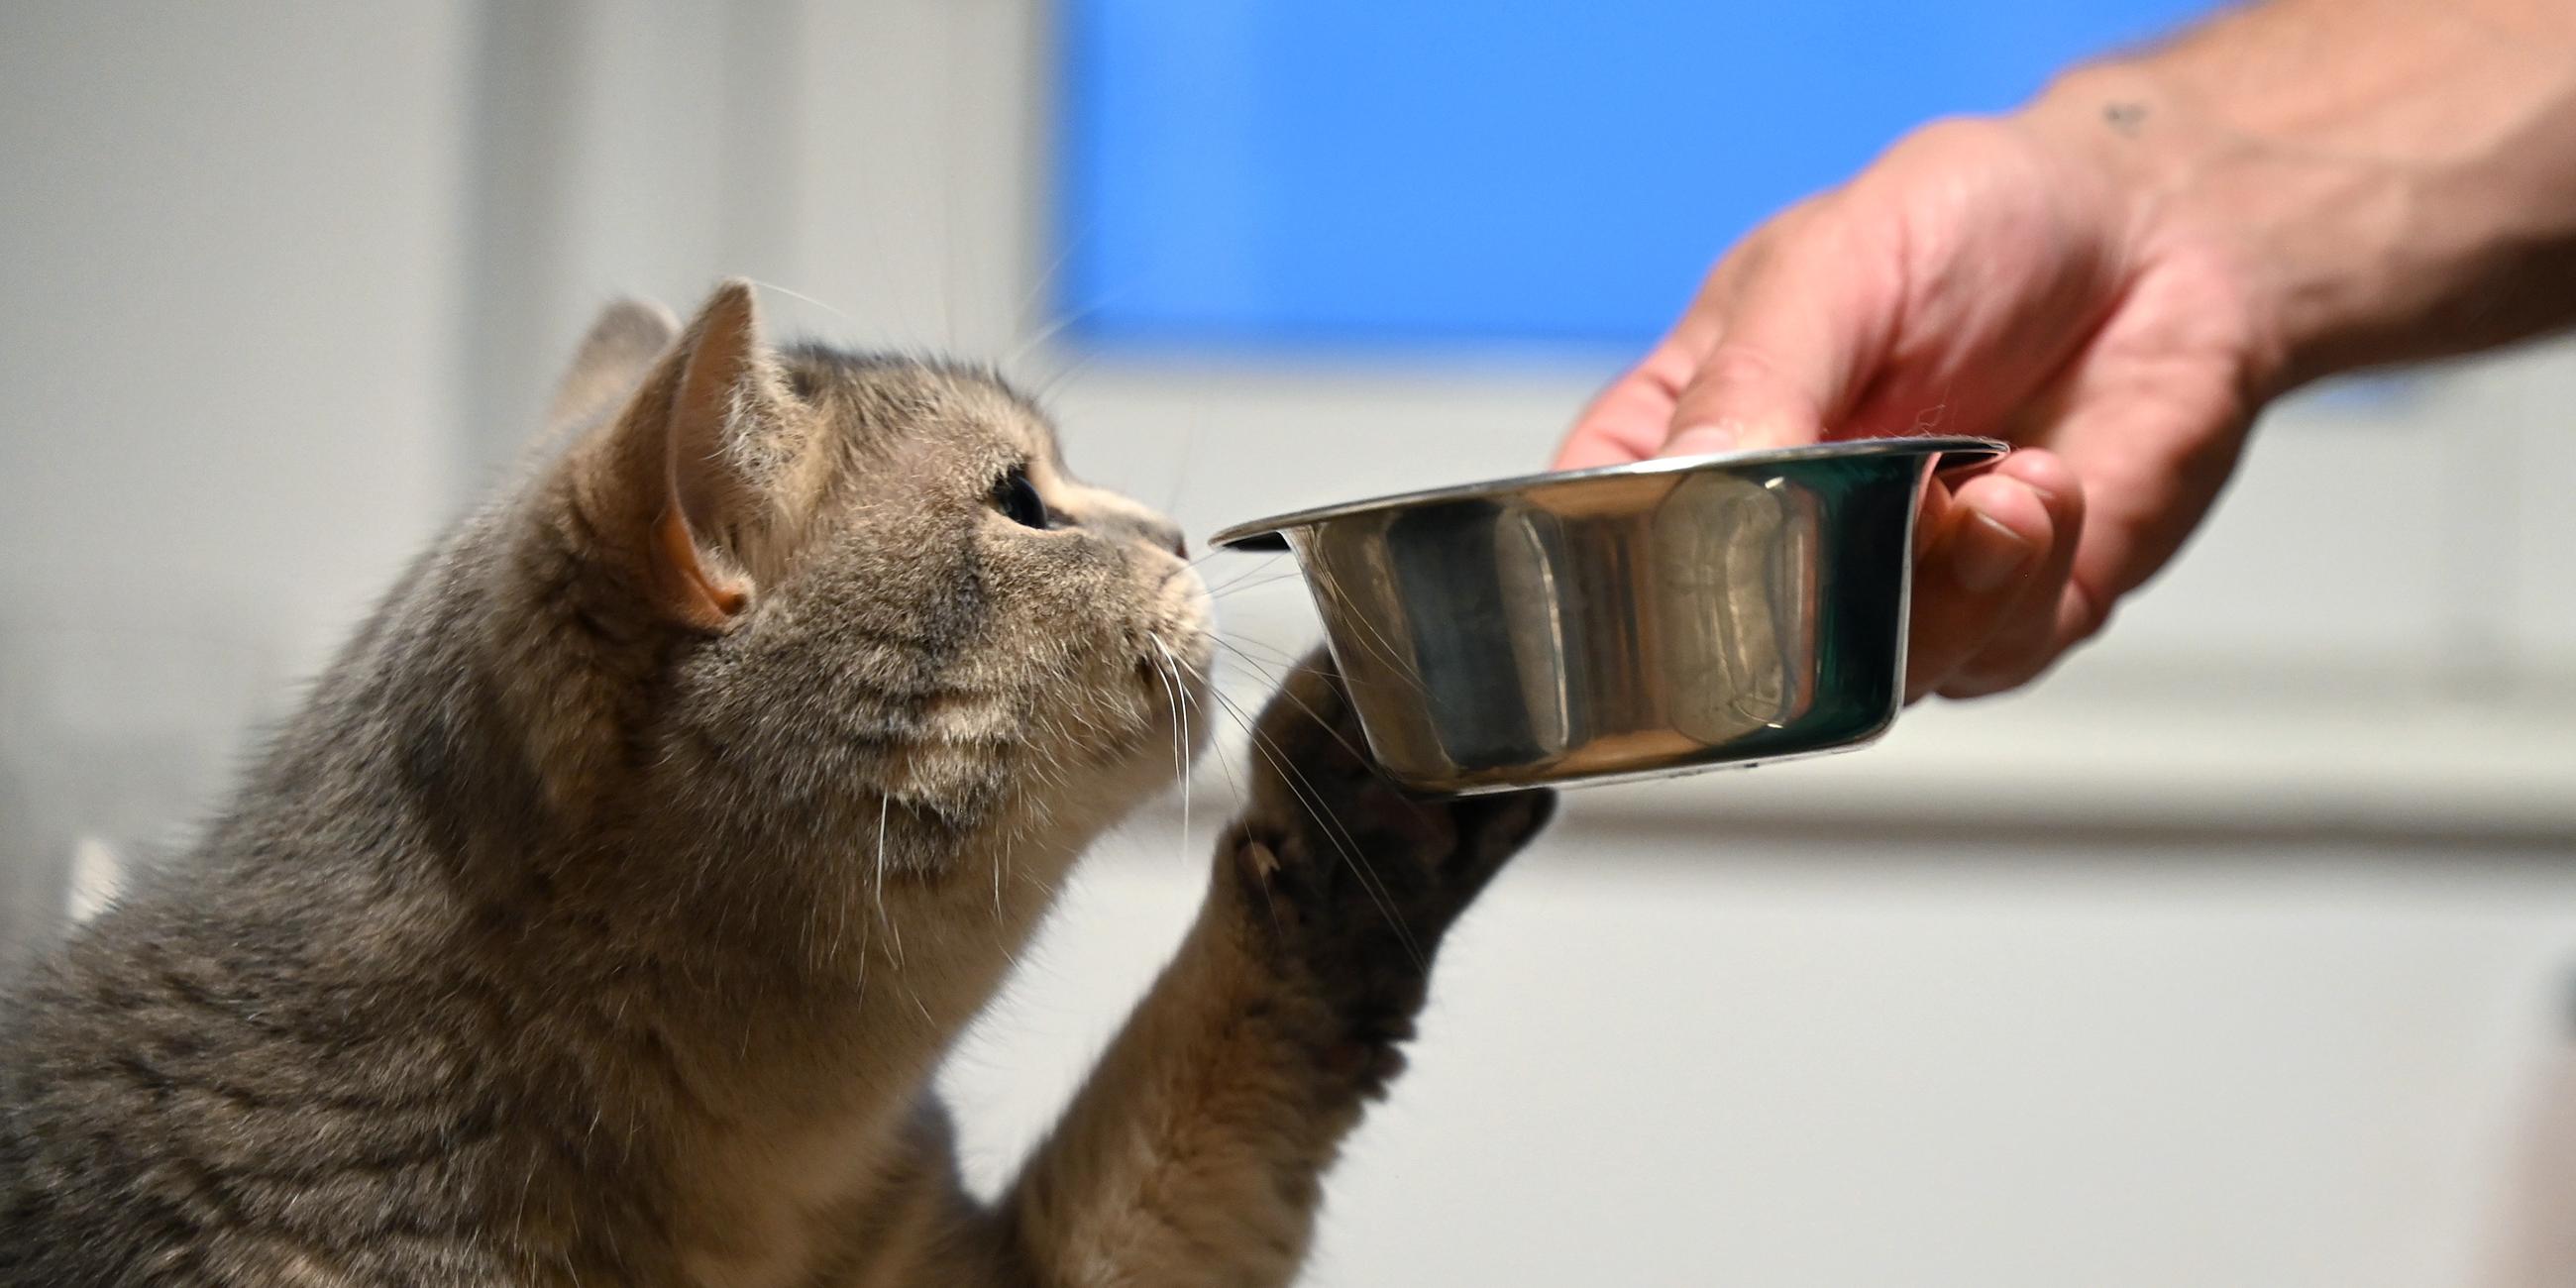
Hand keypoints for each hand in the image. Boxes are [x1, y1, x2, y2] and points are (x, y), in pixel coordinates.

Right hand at [1555, 113, 2275, 698]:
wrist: (2161, 231)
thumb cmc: (1973, 222)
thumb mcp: (1832, 266)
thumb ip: (1754, 384)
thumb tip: (1694, 487)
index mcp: (1679, 444)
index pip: (1587, 554)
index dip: (1609, 591)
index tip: (1683, 566)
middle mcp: (1767, 538)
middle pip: (1717, 659)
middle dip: (1804, 606)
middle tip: (1872, 514)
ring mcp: (1878, 592)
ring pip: (1857, 685)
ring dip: (1935, 591)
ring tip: (1992, 483)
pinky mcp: (1995, 620)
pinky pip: (1981, 660)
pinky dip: (2021, 577)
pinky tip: (2042, 482)